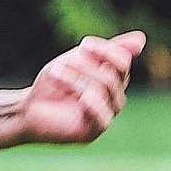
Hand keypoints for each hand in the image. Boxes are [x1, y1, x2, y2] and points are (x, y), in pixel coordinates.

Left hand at [20, 31, 145, 144]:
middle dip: (85, 66)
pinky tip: (70, 93)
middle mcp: (115, 98)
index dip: (105, 51)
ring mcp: (107, 116)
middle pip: (112, 77)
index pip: (122, 62)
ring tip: (55, 73)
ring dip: (76, 78)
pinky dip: (86, 100)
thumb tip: (142, 39)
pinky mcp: (94, 131)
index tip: (83, 45)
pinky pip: (101, 115)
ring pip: (104, 92)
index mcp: (113, 79)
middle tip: (62, 63)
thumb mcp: (78, 60)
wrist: (28, 108)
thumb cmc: (53, 83)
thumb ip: (108, 50)